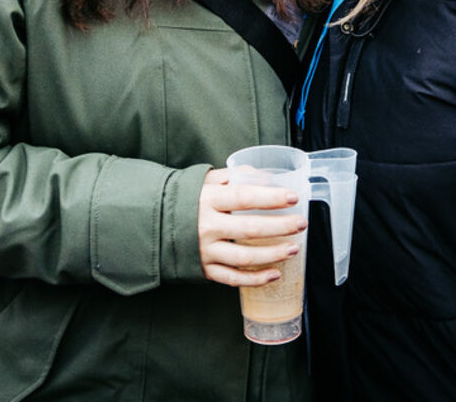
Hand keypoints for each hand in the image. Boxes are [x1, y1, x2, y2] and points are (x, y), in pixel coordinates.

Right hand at [197, 168, 305, 287]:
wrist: (154, 224)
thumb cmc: (185, 199)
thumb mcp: (205, 181)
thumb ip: (234, 176)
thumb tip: (265, 176)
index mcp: (207, 200)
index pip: (243, 197)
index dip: (270, 198)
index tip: (292, 198)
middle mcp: (206, 226)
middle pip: (249, 229)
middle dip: (279, 227)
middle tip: (301, 224)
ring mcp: (204, 251)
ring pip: (244, 258)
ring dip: (272, 255)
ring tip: (293, 249)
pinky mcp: (204, 269)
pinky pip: (232, 279)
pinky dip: (255, 279)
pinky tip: (274, 274)